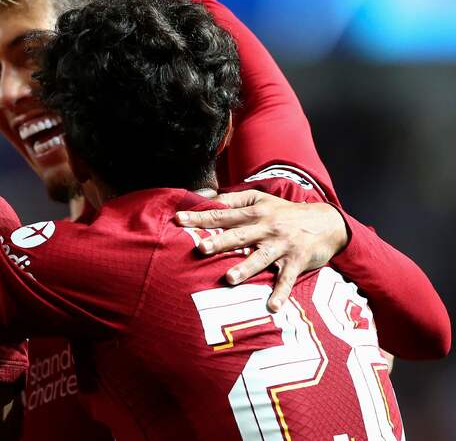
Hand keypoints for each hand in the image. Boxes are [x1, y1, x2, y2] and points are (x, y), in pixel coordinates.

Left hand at [175, 189, 348, 312]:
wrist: (327, 222)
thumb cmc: (285, 211)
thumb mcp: (261, 199)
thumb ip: (233, 200)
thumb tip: (206, 198)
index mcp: (254, 213)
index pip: (222, 215)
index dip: (200, 217)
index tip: (178, 220)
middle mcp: (266, 228)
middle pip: (239, 235)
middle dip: (220, 241)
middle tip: (201, 248)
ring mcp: (282, 245)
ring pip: (261, 258)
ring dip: (245, 268)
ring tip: (229, 278)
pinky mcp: (297, 261)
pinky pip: (287, 279)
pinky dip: (280, 293)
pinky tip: (271, 307)